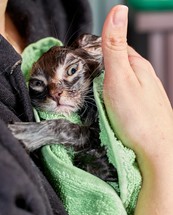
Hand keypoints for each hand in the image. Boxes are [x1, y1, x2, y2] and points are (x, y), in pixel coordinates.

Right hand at [102, 5, 172, 174]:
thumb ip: (115, 47)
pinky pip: (128, 97)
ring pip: (124, 81)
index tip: (82, 59)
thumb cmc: (137, 119)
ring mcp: (146, 93)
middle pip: (120, 64)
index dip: (98, 50)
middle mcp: (145, 77)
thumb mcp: (119, 78)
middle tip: (86, 79)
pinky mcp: (145, 108)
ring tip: (97, 94)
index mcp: (137, 65)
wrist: (156, 151)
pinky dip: (118, 98)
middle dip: (103, 68)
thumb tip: (118, 12)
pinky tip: (113, 107)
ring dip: (110, 84)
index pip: (116, 46)